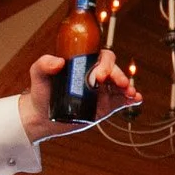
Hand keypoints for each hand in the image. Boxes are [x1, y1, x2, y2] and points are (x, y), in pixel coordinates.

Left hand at [19, 52, 140, 138]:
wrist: (42, 116)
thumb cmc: (41, 92)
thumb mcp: (37, 75)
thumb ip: (43, 64)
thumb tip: (58, 62)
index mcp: (84, 64)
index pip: (101, 58)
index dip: (105, 64)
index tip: (99, 75)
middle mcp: (96, 76)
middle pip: (114, 70)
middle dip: (118, 76)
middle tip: (117, 84)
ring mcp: (102, 92)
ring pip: (120, 86)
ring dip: (128, 87)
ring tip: (130, 93)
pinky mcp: (105, 107)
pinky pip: (121, 102)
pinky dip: (131, 100)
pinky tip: (136, 100)